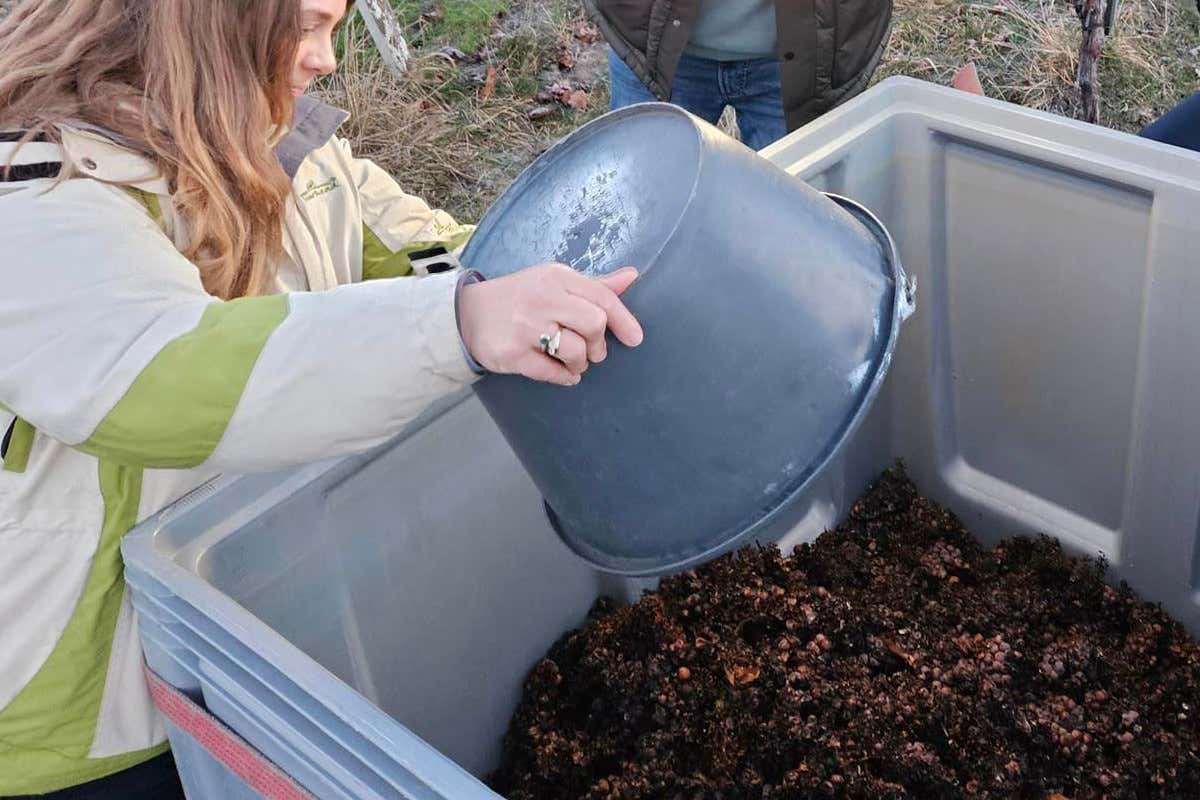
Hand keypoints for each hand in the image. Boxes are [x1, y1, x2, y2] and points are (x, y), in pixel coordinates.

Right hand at [457, 263, 643, 385]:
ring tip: (573, 362)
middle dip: (599, 345)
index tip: (634, 339)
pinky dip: (565, 377)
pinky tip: (563, 373)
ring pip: (576, 352)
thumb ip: (594, 285)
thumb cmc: (522, 298)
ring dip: (581, 364)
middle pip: (594, 324)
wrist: (468, 313)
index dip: (624, 321)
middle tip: (592, 351)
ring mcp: (525, 326)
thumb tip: (632, 276)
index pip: (602, 297)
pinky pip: (552, 372)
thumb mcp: (555, 282)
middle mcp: (542, 298)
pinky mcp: (512, 353)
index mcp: (556, 277)